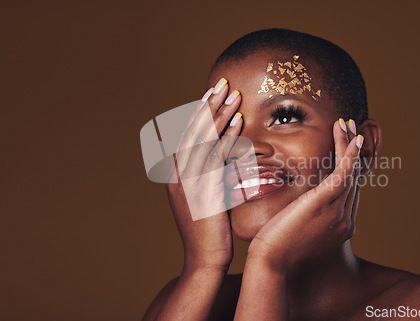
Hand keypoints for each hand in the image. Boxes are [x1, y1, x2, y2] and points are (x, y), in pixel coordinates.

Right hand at [166, 78, 242, 270]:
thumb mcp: (206, 201)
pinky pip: (216, 156)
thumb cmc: (209, 233)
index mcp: (175, 175)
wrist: (204, 261)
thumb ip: (211, 178)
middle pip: (193, 130)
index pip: (187, 135)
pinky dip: (227, 135)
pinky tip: (239, 121)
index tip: (212, 94)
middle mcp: (177, 174)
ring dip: (219, 113)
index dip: (200, 113)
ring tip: (232, 93)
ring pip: (203, 138)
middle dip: (208, 105)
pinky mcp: (203, 189)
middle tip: (222, 83)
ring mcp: (188, 181)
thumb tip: (227, 161)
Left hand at [246, 118, 362, 275]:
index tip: (345, 150)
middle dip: (352, 152)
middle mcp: (345, 220)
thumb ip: (307, 218)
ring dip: (349, 144)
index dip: (349, 168)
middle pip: (354, 179)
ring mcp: (338, 212)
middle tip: (349, 129)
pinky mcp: (325, 202)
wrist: (270, 263)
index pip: (349, 192)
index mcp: (340, 227)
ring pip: (350, 170)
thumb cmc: (275, 250)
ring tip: (345, 123)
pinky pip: (344, 172)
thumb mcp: (298, 232)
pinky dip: (349, 153)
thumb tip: (300, 206)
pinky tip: (351, 137)